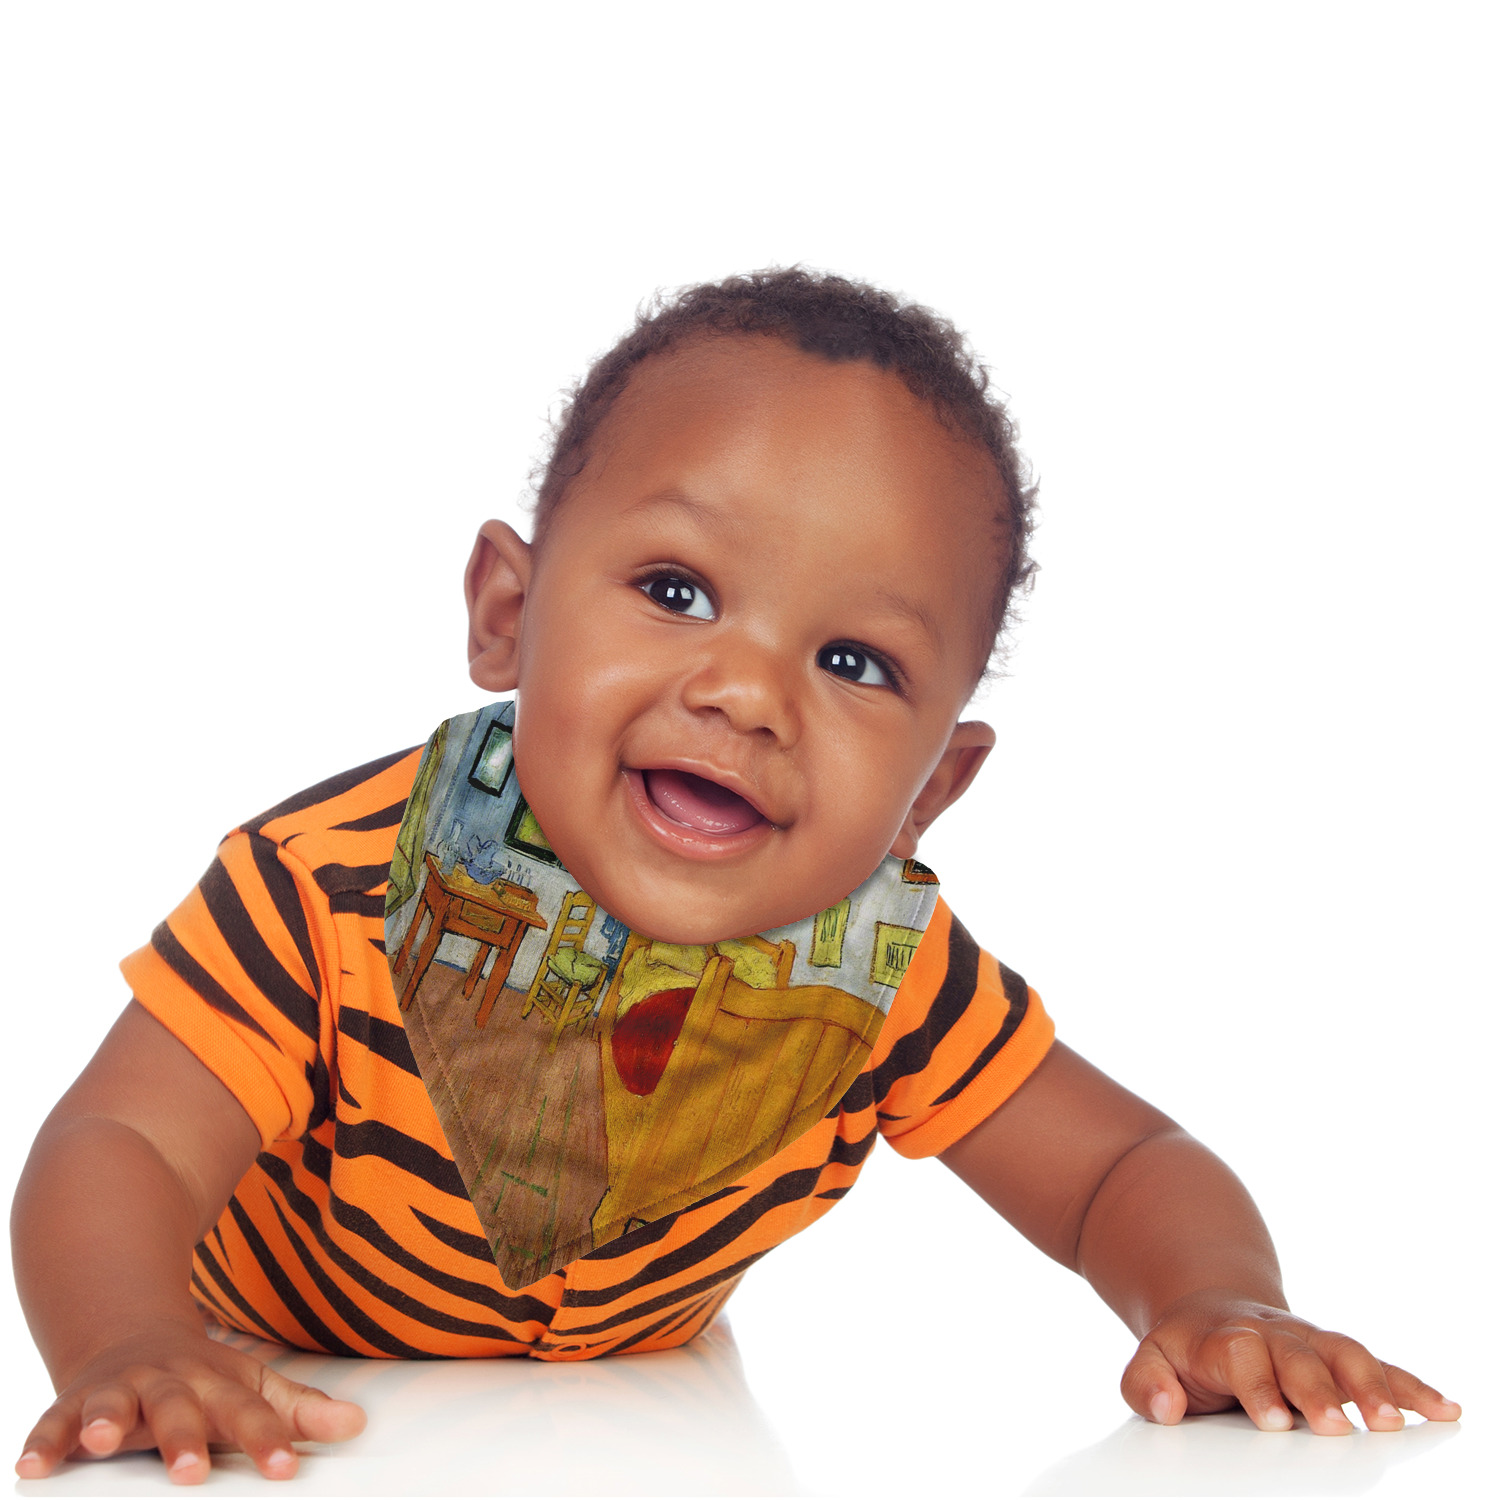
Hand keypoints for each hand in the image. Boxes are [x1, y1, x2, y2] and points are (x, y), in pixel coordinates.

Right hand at [15, 1327, 365, 1483]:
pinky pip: (53, 1423)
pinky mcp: (72, 1405)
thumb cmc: (200, 1377)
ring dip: (104, 1421)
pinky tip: (32, 1466)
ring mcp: (118, 1392)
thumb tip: (358, 1425)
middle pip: (178, 1408)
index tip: (288, 1468)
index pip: (248, 1413)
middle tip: (192, 1472)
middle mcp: (166, 1384)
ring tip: (100, 1441)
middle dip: (184, 1438)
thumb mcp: (250, 1386)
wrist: (131, 1332)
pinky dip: (42, 1442)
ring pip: (111, 1404)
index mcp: (215, 1383)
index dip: (268, 1439)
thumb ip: (299, 1410)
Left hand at [1122, 1290, 1460, 1434]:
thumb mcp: (1151, 1360)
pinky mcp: (1340, 1355)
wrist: (1213, 1307)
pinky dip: (1412, 1386)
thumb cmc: (1186, 1350)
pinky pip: (1381, 1366)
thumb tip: (1164, 1406)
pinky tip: (1444, 1409)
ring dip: (1371, 1385)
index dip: (1257, 1386)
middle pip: (1299, 1356)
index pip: (1241, 1356)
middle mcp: (1274, 1335)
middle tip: (1336, 1427)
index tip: (1273, 1420)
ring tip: (1391, 1423)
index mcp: (1225, 1339)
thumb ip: (1145, 1383)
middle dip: (1319, 1390)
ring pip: (1345, 1353)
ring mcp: (1310, 1342)